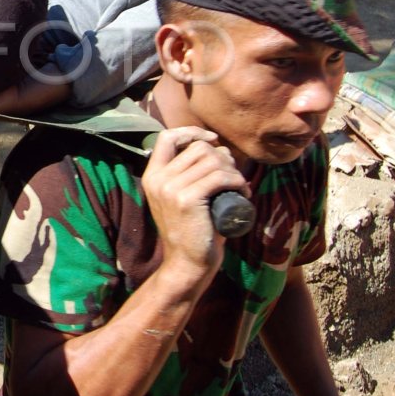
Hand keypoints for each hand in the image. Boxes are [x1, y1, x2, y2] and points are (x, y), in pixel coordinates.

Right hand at [142, 127, 248, 278]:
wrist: (187, 263)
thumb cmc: (192, 231)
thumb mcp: (180, 197)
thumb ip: (186, 174)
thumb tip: (213, 147)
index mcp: (152, 176)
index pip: (166, 137)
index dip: (191, 132)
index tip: (212, 139)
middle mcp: (158, 179)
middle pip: (198, 148)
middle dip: (222, 157)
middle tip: (232, 176)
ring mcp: (170, 189)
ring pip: (211, 160)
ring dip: (233, 171)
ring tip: (239, 186)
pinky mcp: (187, 199)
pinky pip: (219, 177)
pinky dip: (237, 181)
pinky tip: (243, 192)